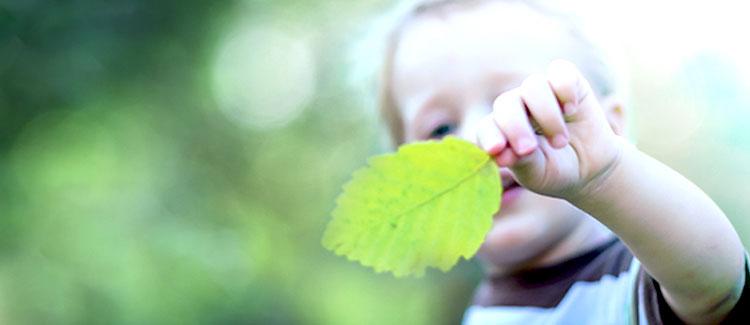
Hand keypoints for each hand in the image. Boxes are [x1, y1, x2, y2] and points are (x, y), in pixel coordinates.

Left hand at [476, 60, 624, 198]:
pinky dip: (565, 90)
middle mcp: (516, 107)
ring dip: (547, 116)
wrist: (591, 167)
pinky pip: (560, 71)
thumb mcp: (539, 174)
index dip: (489, 136)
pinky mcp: (567, 81)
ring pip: (533, 86)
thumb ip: (522, 163)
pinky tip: (571, 110)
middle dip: (515, 126)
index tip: (496, 150)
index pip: (486, 126)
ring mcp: (540, 92)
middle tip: (528, 149)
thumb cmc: (556, 171)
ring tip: (560, 143)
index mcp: (501, 130)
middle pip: (506, 103)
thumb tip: (503, 155)